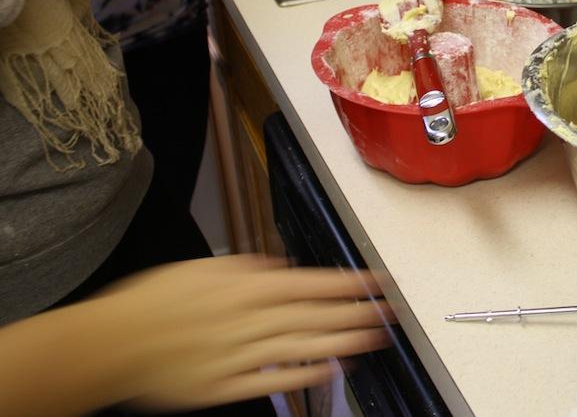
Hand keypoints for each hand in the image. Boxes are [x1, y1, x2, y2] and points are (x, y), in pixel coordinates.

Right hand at [92, 255, 393, 410]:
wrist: (112, 344)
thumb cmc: (153, 301)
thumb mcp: (202, 268)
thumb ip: (246, 267)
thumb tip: (281, 268)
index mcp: (243, 287)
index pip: (309, 282)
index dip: (347, 283)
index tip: (376, 282)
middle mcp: (247, 320)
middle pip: (313, 315)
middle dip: (355, 314)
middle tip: (389, 313)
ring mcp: (237, 355)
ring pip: (300, 346)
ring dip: (341, 342)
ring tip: (374, 339)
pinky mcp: (224, 385)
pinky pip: (273, 380)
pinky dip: (304, 375)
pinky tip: (331, 370)